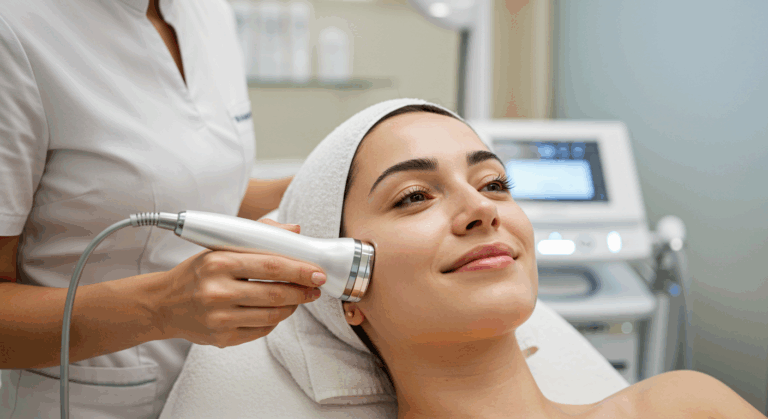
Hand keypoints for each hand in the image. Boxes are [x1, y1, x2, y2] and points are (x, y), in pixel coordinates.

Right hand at [153, 220, 324, 347]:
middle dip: (302, 291)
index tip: (318, 272)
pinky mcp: (222, 338)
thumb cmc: (197, 273)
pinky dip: (275, 320)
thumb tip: (294, 231)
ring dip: (293, 307)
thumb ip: (258, 236)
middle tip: (315, 287)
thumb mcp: (219, 248)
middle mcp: (217, 291)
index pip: (271, 265)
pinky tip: (277, 311)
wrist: (163, 304)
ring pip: (272, 315)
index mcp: (218, 262)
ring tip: (299, 298)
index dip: (300, 270)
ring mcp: (219, 317)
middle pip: (275, 293)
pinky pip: (261, 331)